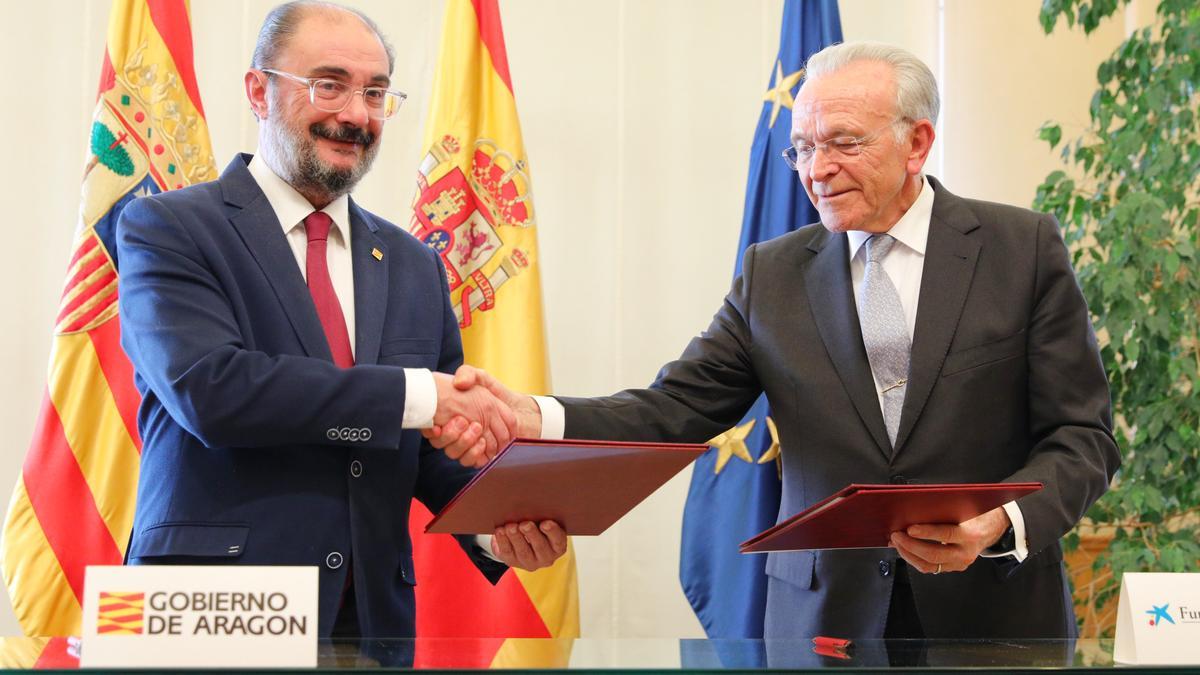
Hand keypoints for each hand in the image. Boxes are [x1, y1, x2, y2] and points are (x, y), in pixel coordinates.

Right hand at [424, 366, 541, 457]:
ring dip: (465, 443)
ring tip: (476, 430)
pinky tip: (482, 443)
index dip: (435, 428)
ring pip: (458, 453)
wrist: (520, 408)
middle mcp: (458, 433)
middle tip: (463, 421)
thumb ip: (468, 375)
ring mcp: (469, 445)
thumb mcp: (480, 378)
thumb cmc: (496, 393)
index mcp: (452, 417)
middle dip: (451, 435)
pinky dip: (475, 454)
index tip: (438, 422)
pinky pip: (472, 462)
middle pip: (446, 443)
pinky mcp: (481, 455)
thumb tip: (459, 383)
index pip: (435, 429)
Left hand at [491, 520, 567, 570]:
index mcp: (557, 546)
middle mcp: (546, 557)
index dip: (553, 532)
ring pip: (523, 551)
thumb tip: (534, 504)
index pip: (558, 540)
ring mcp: (529, 562)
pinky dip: (503, 541)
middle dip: (532, 535)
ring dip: (516, 538)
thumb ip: (543, 515)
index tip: (545, 523)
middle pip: (540, 547)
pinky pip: (507, 552)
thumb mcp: (543, 521)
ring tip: (511, 526)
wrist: (522, 537)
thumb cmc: (537, 524)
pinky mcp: (512, 561)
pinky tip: (500, 530)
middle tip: (525, 524)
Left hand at [889, 506, 1009, 574]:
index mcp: (970, 534)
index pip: (946, 534)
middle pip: (934, 555)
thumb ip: (945, 510)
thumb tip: (916, 507)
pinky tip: (905, 549)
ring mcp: (959, 563)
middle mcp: (965, 552)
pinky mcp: (953, 567)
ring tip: (896, 542)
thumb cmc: (976, 515)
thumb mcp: (965, 508)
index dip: (926, 532)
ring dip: (909, 554)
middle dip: (910, 546)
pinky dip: (914, 559)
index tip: (910, 528)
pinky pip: (931, 568)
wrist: (993, 529)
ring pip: (929, 565)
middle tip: (896, 535)